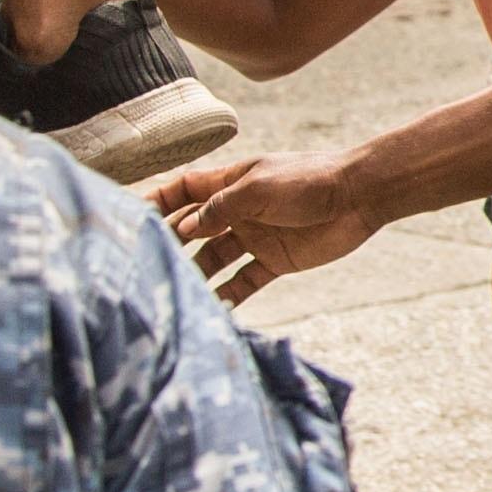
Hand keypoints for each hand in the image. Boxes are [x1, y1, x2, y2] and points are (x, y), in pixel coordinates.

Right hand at [158, 151, 385, 301]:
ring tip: (174, 293)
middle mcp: (236, 212)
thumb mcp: (257, 188)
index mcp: (229, 184)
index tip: (132, 217)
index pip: (183, 191)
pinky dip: (227, 296)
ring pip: (213, 259)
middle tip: (148, 266)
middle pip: (192, 230)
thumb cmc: (308, 180)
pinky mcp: (274, 262)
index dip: (157, 202)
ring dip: (195, 274)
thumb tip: (183, 227)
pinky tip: (210, 310)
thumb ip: (219, 209)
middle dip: (170, 245)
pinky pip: (242, 282)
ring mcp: (254, 238)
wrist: (358, 196)